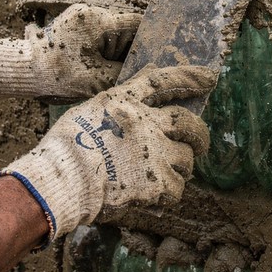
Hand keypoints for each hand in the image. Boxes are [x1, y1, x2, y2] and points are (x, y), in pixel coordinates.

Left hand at [0, 4, 140, 103]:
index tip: (153, 55)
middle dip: (124, 50)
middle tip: (120, 71)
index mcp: (97, 20)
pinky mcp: (69, 24)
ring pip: (109, 33)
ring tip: (102, 70)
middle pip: (123, 29)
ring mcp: (77, 16)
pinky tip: (92, 67)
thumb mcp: (98, 79)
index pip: (136, 22)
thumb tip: (147, 70)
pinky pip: (94, 35)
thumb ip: (126, 71)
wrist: (20, 71)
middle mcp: (88, 11)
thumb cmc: (56, 75)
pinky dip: (97, 50)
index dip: (147, 39)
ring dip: (110, 52)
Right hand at [0, 65, 216, 241]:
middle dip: (199, 135)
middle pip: (188, 123)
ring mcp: (153, 153)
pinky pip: (176, 188)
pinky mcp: (155, 182)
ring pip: (186, 158)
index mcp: (125, 103)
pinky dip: (169, 193)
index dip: (188, 78)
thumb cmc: (66, 147)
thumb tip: (146, 76)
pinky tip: (156, 194)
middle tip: (199, 144)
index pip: (162, 82)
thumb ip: (121, 98)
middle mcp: (145, 124)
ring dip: (181, 167)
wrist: (61, 180)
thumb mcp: (90, 110)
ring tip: (168, 174)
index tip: (210, 76)